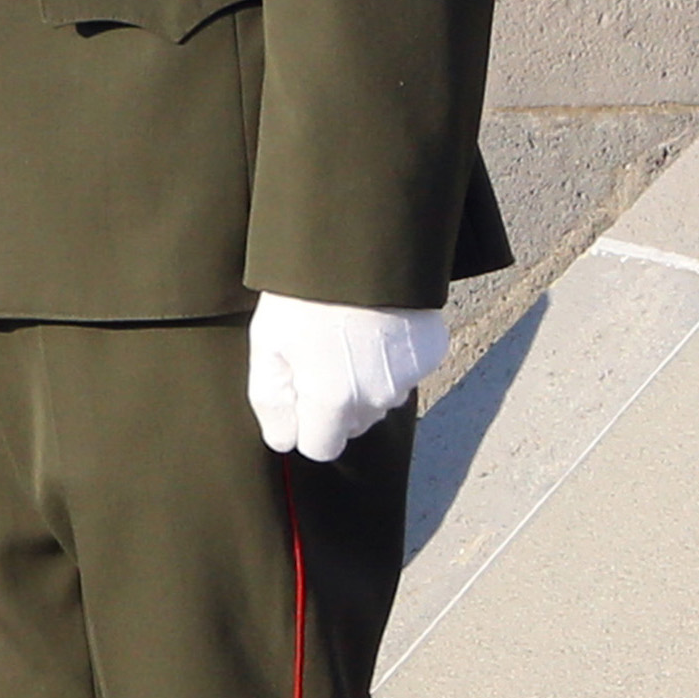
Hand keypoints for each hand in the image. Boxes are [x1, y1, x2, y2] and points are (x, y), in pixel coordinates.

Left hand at [243, 295, 446, 462]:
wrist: (362, 249)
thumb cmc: (305, 296)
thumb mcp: (267, 345)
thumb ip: (271, 401)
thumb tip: (282, 440)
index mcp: (335, 401)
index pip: (321, 448)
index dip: (304, 426)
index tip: (296, 395)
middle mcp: (378, 397)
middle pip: (351, 424)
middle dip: (332, 404)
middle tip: (316, 356)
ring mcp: (410, 376)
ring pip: (378, 399)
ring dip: (361, 382)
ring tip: (343, 336)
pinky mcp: (431, 353)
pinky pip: (403, 372)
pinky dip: (388, 359)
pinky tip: (373, 327)